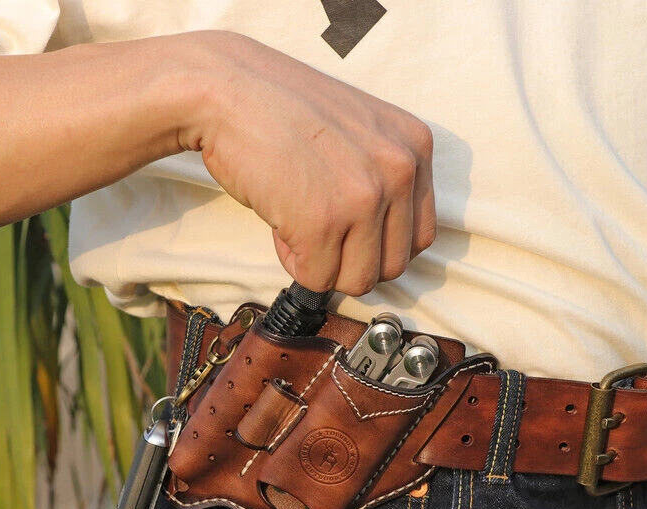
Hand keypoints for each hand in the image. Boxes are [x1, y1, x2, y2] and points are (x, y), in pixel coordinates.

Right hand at [175, 31, 435, 295]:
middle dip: (352, 261)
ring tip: (298, 227)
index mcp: (414, 148)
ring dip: (324, 266)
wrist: (227, 90)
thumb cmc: (283, 110)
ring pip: (359, 280)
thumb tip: (381, 244)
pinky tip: (281, 228)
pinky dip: (294, 264)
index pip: (420, 237)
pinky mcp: (323, 223)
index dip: (379, 246)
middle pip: (393, 266)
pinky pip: (318, 279)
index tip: (351, 237)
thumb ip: (383, 179)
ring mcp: (364, 198)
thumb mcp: (360, 131)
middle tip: (320, 234)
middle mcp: (399, 172)